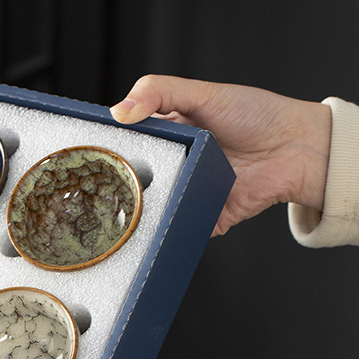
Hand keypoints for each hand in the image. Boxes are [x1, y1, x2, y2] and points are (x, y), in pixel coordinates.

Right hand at [109, 75, 331, 234]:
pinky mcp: (203, 217)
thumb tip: (120, 111)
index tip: (98, 152)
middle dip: (124, 185)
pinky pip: (181, 229)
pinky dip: (172, 231)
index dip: (113, 148)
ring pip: (155, 209)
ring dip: (145, 211)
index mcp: (170, 134)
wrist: (295, 150)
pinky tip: (162, 224)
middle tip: (113, 184)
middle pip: (138, 181)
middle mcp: (176, 165)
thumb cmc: (255, 115)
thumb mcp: (204, 93)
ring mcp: (188, 192)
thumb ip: (160, 92)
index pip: (131, 143)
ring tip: (133, 208)